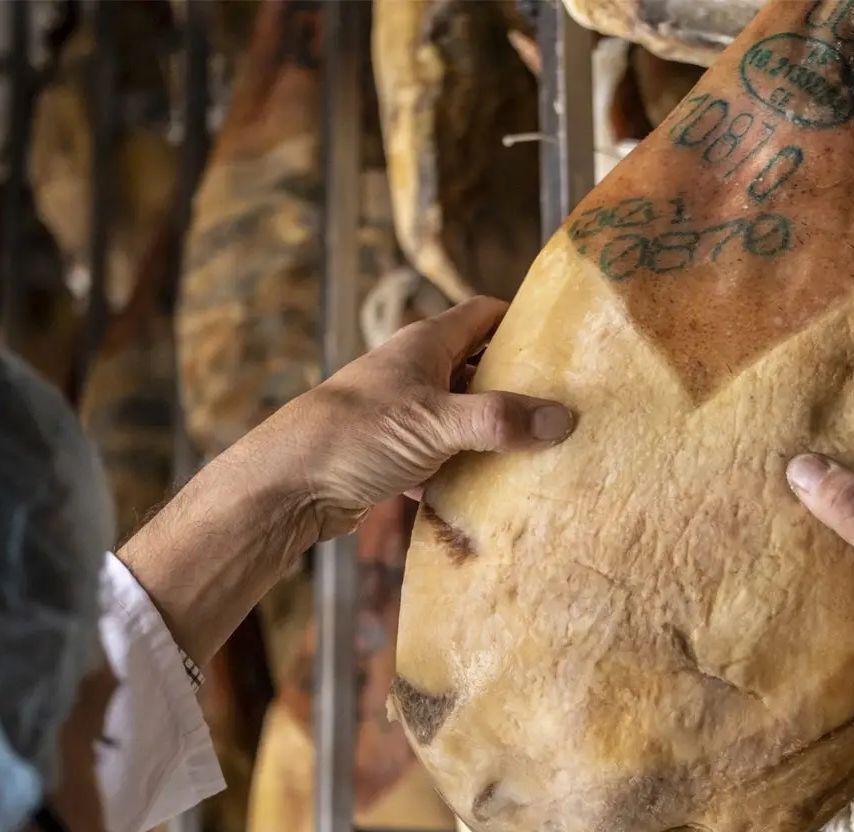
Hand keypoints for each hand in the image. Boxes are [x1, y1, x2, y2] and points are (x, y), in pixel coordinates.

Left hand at [235, 295, 573, 538]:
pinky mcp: (392, 457)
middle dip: (517, 389)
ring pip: (461, 421)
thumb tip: (562, 419)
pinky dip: (461, 476)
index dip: (521, 323)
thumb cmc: (357, 433)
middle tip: (564, 409)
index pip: (484, 314)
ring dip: (492, 439)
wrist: (289, 484)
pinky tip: (487, 496)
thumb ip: (500, 420)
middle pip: (478, 370)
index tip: (561, 345)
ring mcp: (403, 416)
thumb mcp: (438, 422)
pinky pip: (441, 462)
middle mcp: (414, 373)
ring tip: (540, 455)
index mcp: (425, 344)